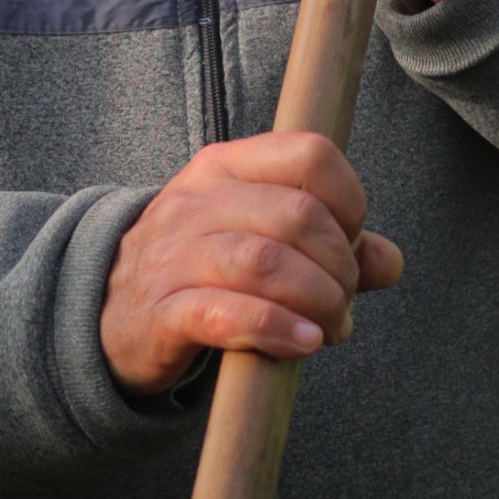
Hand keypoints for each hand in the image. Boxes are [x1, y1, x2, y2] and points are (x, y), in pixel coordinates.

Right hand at [102, 131, 406, 395]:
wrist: (108, 316)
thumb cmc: (201, 271)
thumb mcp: (261, 239)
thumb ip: (331, 246)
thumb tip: (390, 261)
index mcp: (226, 167)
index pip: (310, 154)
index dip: (350, 201)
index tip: (350, 244)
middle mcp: (198, 202)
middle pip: (297, 216)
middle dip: (339, 268)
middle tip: (342, 305)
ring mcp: (174, 256)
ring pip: (265, 262)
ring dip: (317, 301)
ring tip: (328, 329)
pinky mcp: (162, 314)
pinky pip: (227, 313)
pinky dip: (277, 329)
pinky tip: (303, 344)